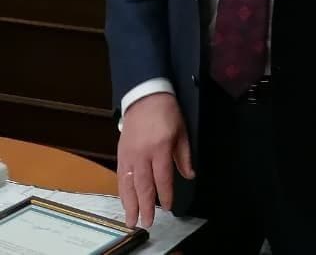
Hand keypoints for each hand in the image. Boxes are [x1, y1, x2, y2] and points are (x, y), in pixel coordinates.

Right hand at [116, 93, 193, 227]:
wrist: (145, 97)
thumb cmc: (167, 113)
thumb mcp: (182, 131)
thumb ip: (184, 155)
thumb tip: (189, 175)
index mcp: (160, 148)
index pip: (163, 177)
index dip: (166, 194)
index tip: (168, 208)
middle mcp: (143, 154)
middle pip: (143, 185)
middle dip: (146, 206)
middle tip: (147, 223)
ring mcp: (129, 155)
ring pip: (128, 184)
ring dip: (130, 204)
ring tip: (131, 220)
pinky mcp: (121, 153)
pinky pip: (120, 177)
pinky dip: (122, 192)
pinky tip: (125, 201)